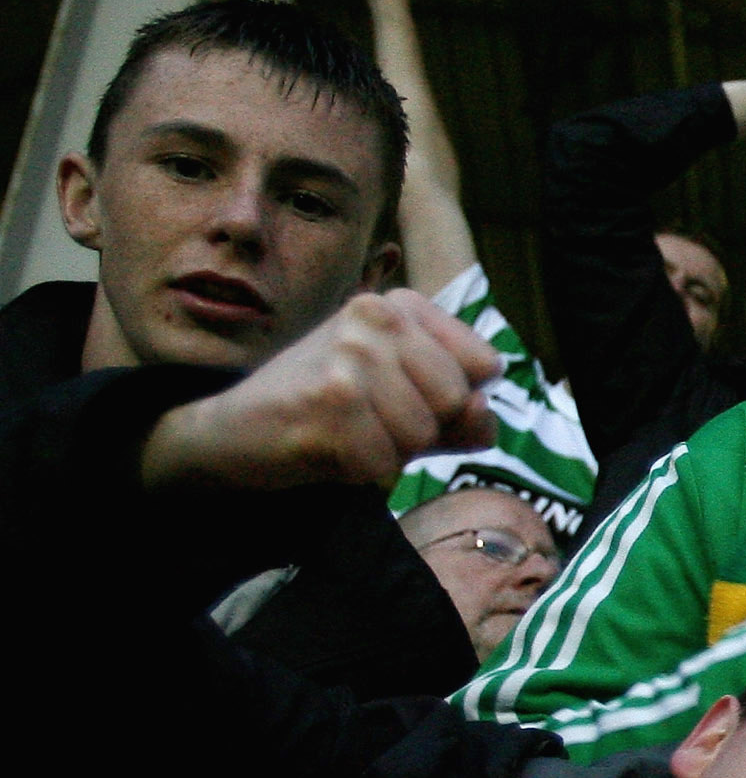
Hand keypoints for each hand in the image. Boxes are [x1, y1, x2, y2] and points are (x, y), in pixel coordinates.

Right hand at [141, 290, 498, 492]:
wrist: (228, 431)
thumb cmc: (328, 412)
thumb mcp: (405, 401)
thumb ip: (462, 412)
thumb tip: (481, 413)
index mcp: (398, 305)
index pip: (485, 365)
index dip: (454, 401)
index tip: (402, 395)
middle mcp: (372, 316)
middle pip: (455, 402)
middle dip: (421, 430)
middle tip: (366, 419)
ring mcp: (347, 357)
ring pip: (420, 435)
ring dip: (388, 453)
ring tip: (344, 433)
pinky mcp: (326, 404)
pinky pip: (384, 464)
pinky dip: (361, 473)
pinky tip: (325, 450)